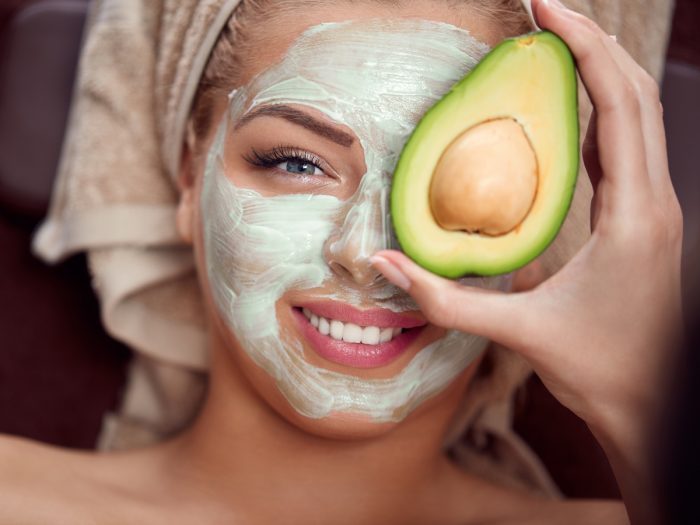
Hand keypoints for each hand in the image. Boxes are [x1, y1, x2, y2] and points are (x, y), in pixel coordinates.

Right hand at [371, 0, 682, 519]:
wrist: (654, 404)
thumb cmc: (600, 370)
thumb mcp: (519, 334)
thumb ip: (446, 300)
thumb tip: (384, 265)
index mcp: (634, 216)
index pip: (616, 105)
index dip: (585, 49)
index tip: (546, 11)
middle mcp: (655, 201)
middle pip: (635, 95)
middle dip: (593, 44)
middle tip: (544, 13)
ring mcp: (656, 208)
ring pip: (639, 117)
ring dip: (601, 73)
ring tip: (554, 47)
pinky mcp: (645, 219)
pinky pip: (628, 147)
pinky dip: (601, 113)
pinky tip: (566, 111)